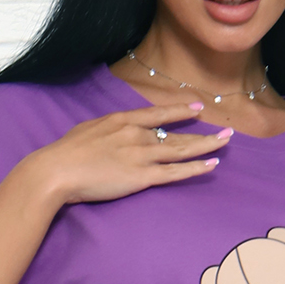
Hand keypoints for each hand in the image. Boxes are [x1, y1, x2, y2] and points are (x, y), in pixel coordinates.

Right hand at [32, 101, 229, 208]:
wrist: (58, 170)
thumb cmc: (66, 153)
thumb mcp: (87, 130)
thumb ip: (105, 131)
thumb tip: (110, 133)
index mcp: (122, 121)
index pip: (158, 114)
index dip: (179, 110)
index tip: (197, 107)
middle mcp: (137, 135)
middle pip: (176, 132)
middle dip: (203, 131)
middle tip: (225, 129)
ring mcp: (141, 155)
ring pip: (182, 149)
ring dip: (207, 145)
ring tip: (226, 141)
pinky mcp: (141, 177)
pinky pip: (175, 172)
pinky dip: (195, 168)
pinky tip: (211, 164)